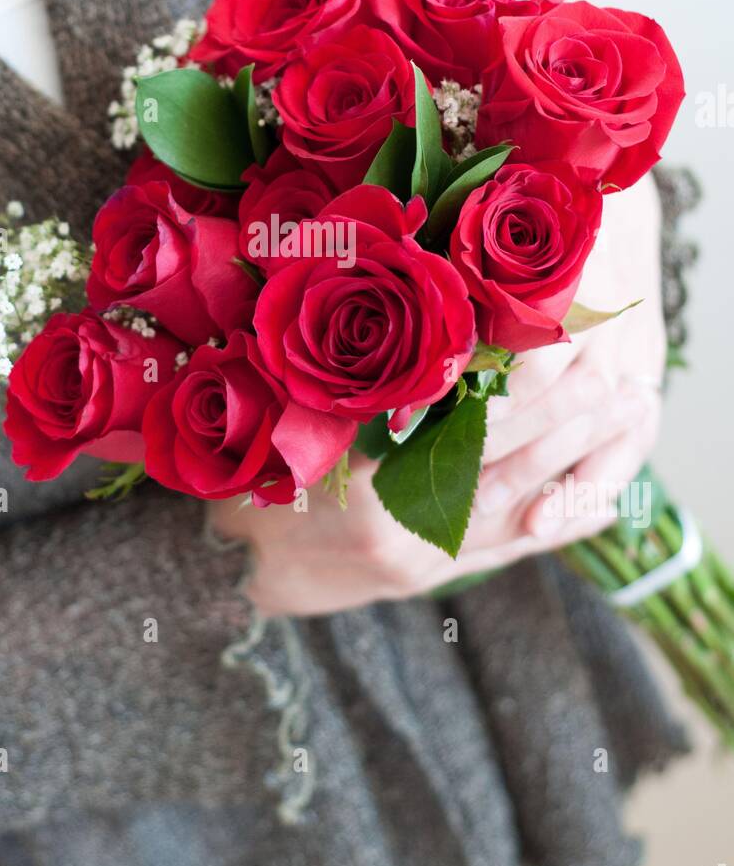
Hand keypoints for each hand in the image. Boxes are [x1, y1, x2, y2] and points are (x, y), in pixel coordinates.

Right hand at [209, 178, 664, 616]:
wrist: (235, 563)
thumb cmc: (256, 469)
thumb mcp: (290, 407)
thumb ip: (356, 365)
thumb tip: (416, 288)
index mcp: (363, 471)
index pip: (464, 415)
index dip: (521, 374)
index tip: (564, 330)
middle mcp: (401, 519)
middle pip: (507, 457)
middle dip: (569, 413)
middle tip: (622, 371)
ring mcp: (421, 555)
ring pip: (522, 504)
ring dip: (581, 460)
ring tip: (630, 413)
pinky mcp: (433, 577)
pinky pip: (512, 551)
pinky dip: (561, 522)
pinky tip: (605, 496)